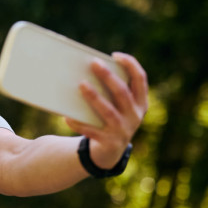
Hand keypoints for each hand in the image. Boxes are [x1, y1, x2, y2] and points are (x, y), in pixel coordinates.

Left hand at [65, 52, 147, 167]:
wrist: (110, 151)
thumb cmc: (110, 119)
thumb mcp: (117, 106)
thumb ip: (109, 91)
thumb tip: (85, 71)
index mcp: (140, 102)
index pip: (140, 79)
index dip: (130, 65)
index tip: (115, 56)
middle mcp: (135, 116)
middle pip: (122, 93)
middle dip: (108, 77)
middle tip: (94, 63)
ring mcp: (123, 130)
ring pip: (108, 111)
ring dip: (94, 97)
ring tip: (81, 85)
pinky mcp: (109, 143)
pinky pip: (91, 131)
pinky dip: (79, 124)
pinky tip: (67, 117)